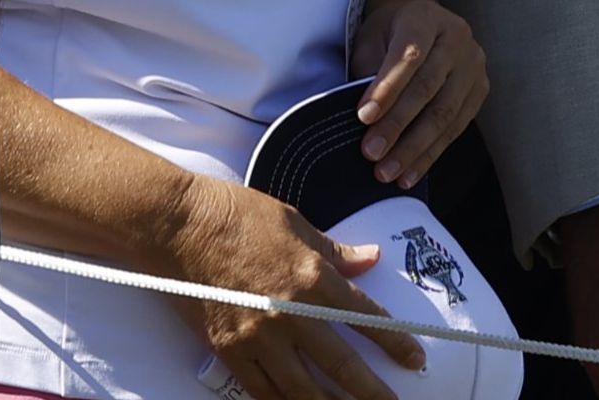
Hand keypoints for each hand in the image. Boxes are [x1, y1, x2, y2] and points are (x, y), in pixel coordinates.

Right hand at [162, 171, 425, 399]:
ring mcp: (257, 337)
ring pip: (302, 389)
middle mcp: (290, 312)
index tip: (415, 359)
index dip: (393, 342)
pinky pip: (262, 391)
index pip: (364, 317)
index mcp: (313, 275)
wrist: (182, 228)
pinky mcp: (228, 352)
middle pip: (339, 364)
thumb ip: (336, 251)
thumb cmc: (241, 217)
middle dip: (370, 390)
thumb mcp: (298, 223)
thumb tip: (371, 259)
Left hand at [351, 0, 488, 190]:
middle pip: (428, 86)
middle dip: (397, 124)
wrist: (423, 24)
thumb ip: (369, 70)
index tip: (362, 118)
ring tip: (386, 172)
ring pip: (445, 111)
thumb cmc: (389, 35)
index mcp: (426, 18)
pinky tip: (409, 175)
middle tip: (371, 153)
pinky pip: (456, 127)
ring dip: (414, 147)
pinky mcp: (480, 89)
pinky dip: (430, 154)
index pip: (409, 54)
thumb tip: (365, 119)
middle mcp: (457, 37)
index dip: (387, 88)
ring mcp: (474, 64)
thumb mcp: (371, 39)